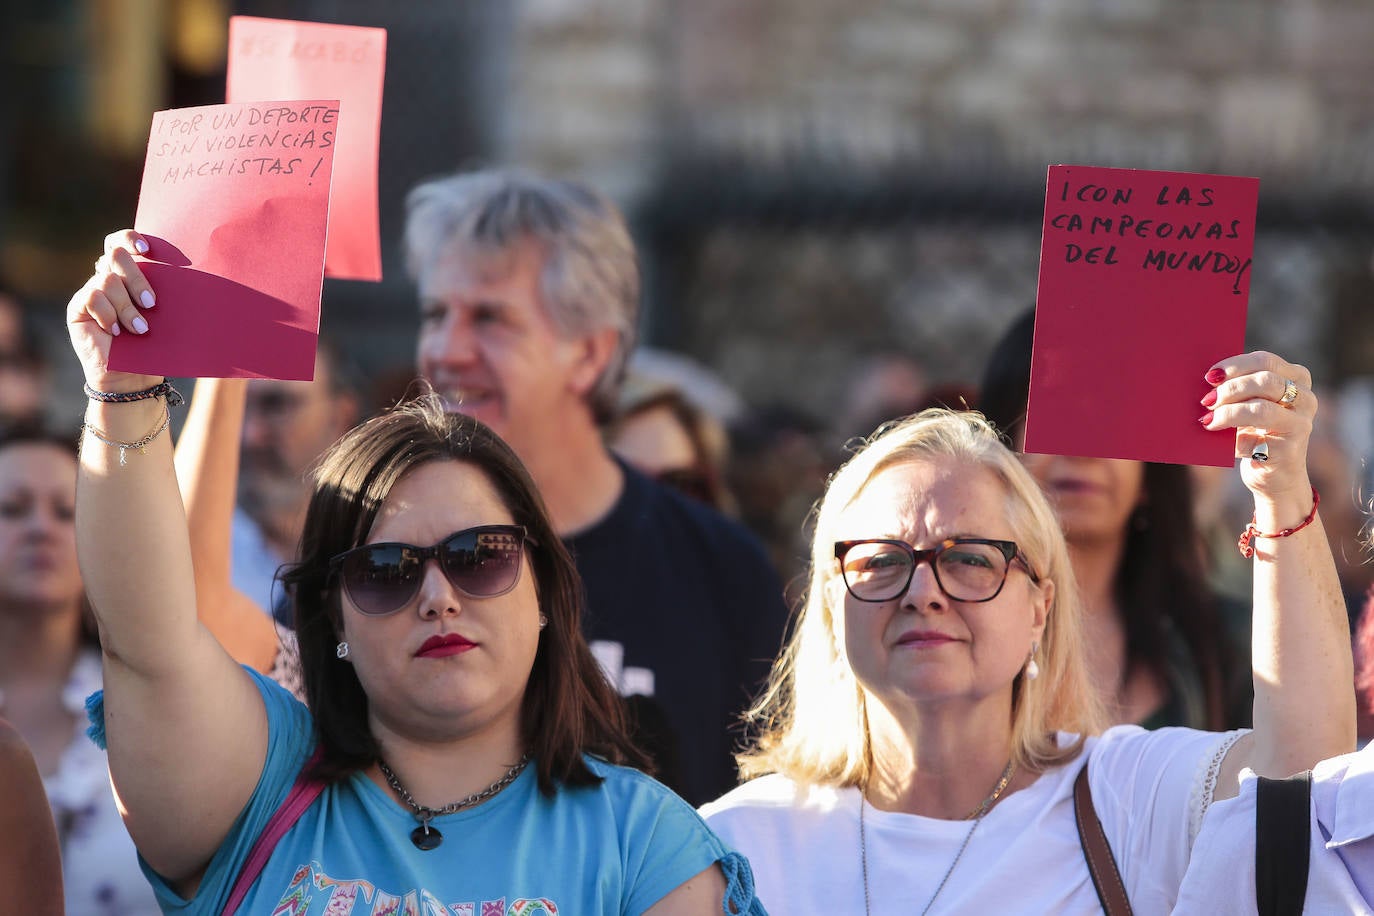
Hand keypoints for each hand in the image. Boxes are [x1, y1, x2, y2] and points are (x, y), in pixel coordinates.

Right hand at [66, 230, 161, 391]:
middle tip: (152, 304)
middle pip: (116, 255)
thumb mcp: (164, 316)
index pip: (120, 242)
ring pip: (107, 279)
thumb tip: (197, 277)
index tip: (147, 250)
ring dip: (126, 306)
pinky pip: (92, 297)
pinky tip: (114, 331)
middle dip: (138, 278)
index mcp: (128, 275)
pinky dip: (108, 313)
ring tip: (139, 329)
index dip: (130, 238)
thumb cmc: (154, 344)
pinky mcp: (78, 308)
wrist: (134, 375)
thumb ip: (166, 293)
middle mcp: (107, 278)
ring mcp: (91, 291)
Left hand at [1200, 350, 1314, 507]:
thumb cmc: (1255, 433)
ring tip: (1207, 420)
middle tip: (1206, 400)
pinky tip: (1217, 438)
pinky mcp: (1291, 450)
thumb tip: (1206, 380)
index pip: (1265, 361)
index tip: (1210, 375)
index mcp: (1296, 378)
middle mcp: (1305, 398)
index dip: (1235, 365)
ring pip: (1261, 409)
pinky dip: (1231, 439)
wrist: (1274, 476)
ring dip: (1228, 413)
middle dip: (1230, 389)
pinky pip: (1254, 440)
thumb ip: (1238, 389)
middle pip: (1264, 381)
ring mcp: (1301, 424)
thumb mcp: (1250, 405)